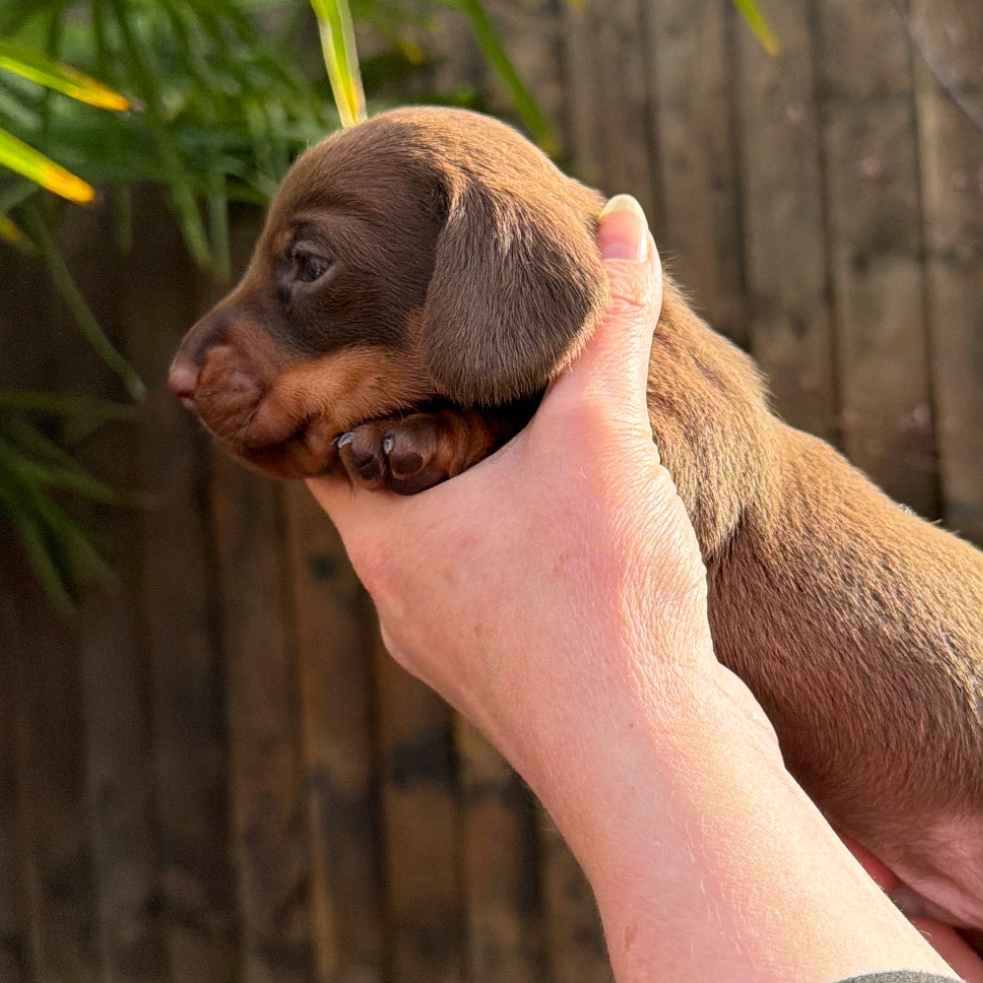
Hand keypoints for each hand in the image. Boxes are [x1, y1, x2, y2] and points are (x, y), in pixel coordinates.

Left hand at [311, 194, 955, 982]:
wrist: (660, 763)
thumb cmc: (603, 599)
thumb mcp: (604, 435)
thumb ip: (610, 326)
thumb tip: (621, 219)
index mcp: (385, 540)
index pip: (322, 440)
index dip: (342, 376)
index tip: (370, 324)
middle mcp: (405, 606)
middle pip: (392, 494)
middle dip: (429, 429)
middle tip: (461, 360)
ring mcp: (463, 658)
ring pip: (456, 553)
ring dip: (487, 499)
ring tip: (533, 436)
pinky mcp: (527, 692)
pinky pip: (511, 602)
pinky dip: (534, 556)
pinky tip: (589, 528)